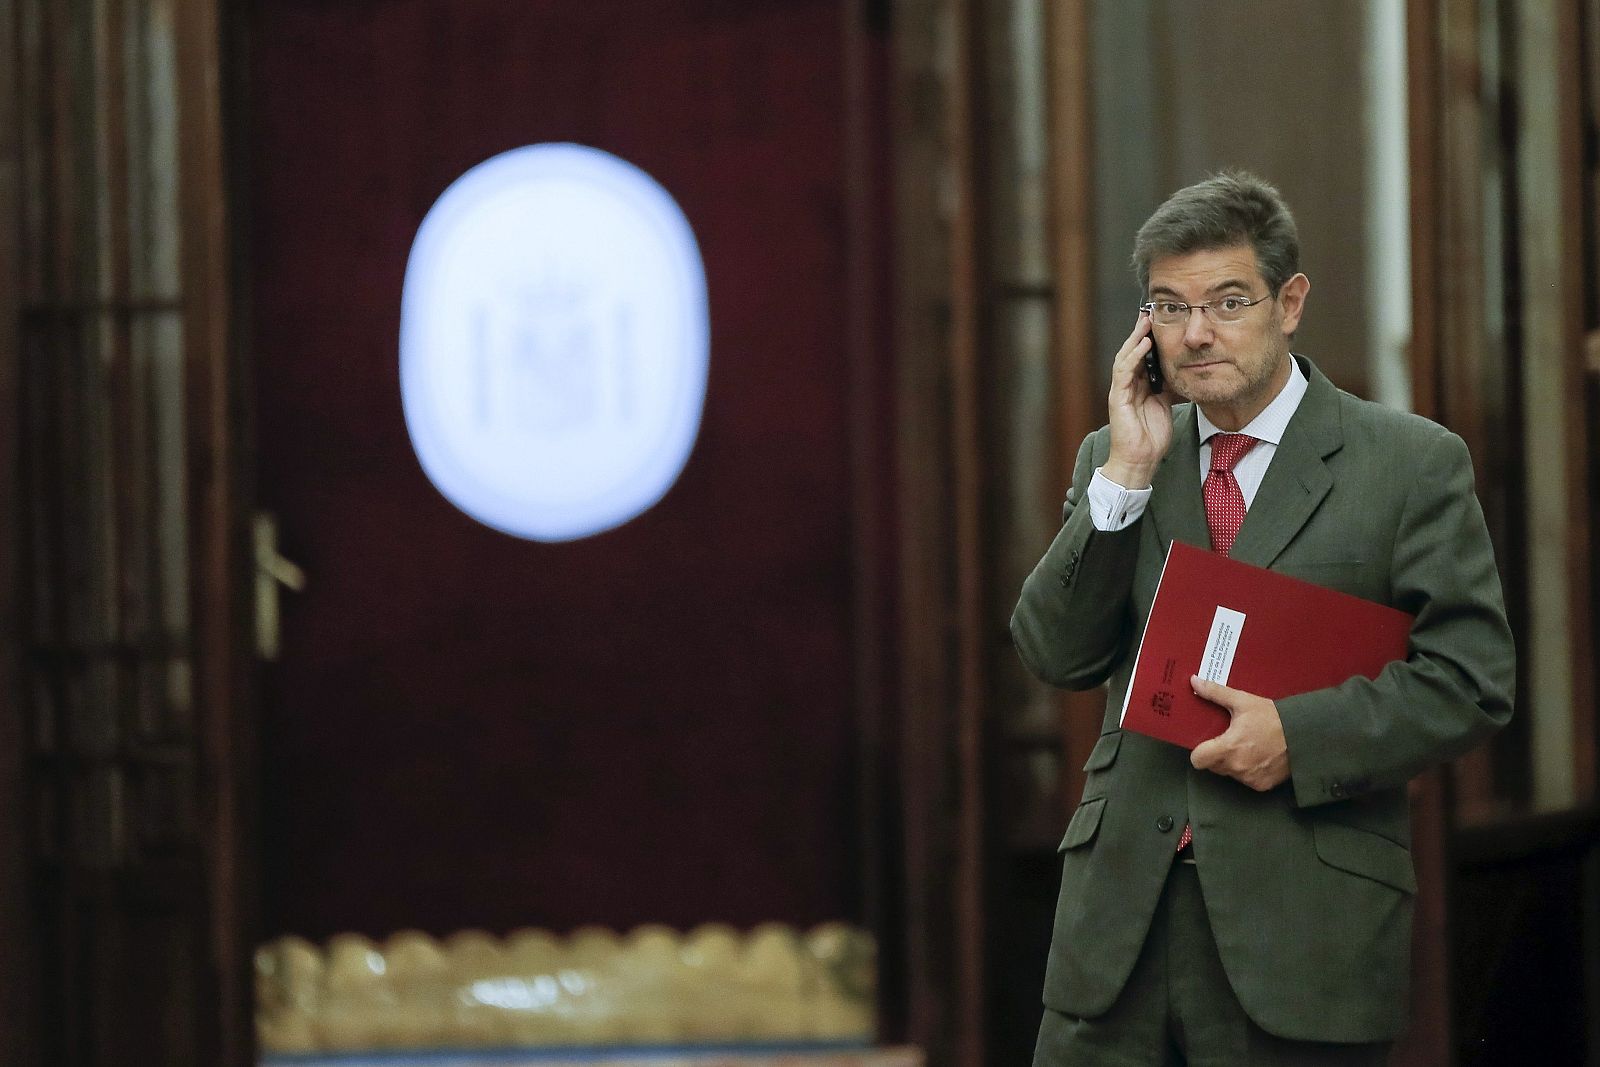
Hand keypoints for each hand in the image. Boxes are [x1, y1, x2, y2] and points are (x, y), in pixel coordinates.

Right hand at [1102, 311, 1173, 488]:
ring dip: (1135, 338)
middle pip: (1133, 352)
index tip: (1161, 320)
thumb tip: (1186, 370)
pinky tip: (1143, 344)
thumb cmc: (1152, 437)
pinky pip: (1124, 372)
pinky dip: (1133, 357)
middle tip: (1151, 312)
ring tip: (1146, 321)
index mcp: (1139, 386)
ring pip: (1126, 357)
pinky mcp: (1117, 398)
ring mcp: (1120, 391)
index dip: (1150, 338)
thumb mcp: (1167, 404)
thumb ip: (1171, 387)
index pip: (1143, 356)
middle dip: (1141, 332)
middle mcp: (1127, 385)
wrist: (1140, 461)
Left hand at [1189, 676, 1290, 790]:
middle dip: (1216, 754)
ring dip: (1232, 763)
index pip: (1198, 760)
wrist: (1305, 734)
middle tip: (1228, 740)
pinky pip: (1245, 780)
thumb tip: (1196, 682)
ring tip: (1245, 746)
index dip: (1199, 752)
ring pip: (1228, 773)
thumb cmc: (1274, 718)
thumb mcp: (1243, 701)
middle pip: (1213, 766)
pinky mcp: (1262, 785)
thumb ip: (1216, 693)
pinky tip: (1257, 756)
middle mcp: (1238, 766)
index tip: (1205, 744)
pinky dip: (1248, 771)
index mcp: (1229, 748)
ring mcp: (1250, 778)